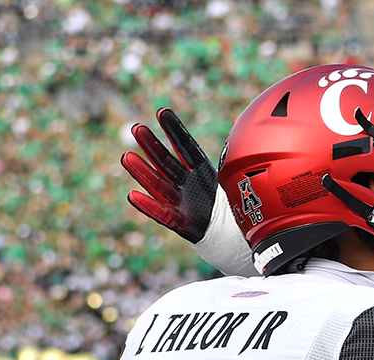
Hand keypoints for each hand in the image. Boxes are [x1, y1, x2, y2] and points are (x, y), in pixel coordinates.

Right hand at [121, 109, 255, 275]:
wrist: (227, 233)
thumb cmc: (227, 201)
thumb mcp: (236, 178)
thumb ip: (238, 155)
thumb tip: (247, 126)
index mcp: (200, 170)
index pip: (187, 147)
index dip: (175, 130)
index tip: (162, 111)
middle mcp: (186, 183)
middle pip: (166, 162)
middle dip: (151, 146)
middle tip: (136, 128)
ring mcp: (180, 202)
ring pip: (158, 184)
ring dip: (142, 172)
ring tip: (126, 157)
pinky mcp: (179, 222)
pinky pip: (162, 214)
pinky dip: (148, 206)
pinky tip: (132, 195)